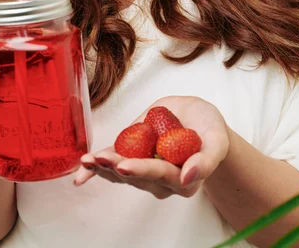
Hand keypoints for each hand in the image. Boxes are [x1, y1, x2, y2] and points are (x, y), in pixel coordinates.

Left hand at [74, 95, 229, 198]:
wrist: (198, 119)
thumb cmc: (209, 129)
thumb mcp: (216, 140)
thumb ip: (206, 161)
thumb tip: (189, 177)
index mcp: (182, 180)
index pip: (160, 174)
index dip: (142, 170)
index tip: (126, 165)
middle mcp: (161, 180)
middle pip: (136, 175)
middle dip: (116, 167)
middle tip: (100, 159)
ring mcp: (145, 170)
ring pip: (121, 172)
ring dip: (103, 167)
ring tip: (88, 160)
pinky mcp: (133, 156)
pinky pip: (113, 166)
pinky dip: (96, 170)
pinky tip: (81, 173)